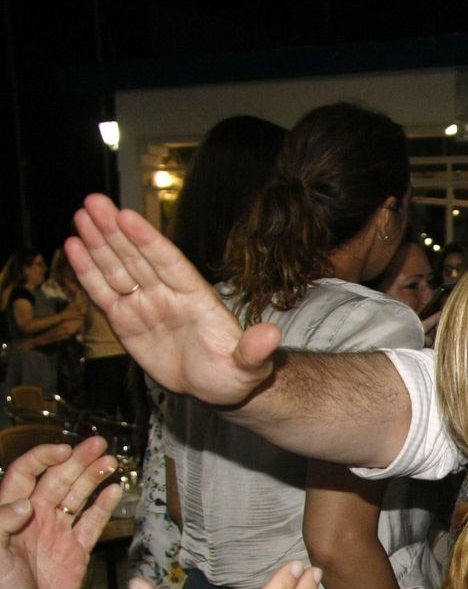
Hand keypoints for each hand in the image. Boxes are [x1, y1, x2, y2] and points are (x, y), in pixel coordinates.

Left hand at [0, 438, 120, 588]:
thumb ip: (0, 524)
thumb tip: (25, 504)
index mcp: (10, 514)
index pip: (26, 474)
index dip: (44, 458)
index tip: (64, 450)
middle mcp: (35, 520)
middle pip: (58, 480)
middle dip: (78, 460)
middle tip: (99, 444)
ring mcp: (56, 535)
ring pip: (78, 497)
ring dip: (93, 477)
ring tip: (111, 461)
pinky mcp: (75, 553)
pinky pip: (92, 523)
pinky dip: (104, 506)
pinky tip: (115, 490)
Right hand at [65, 194, 282, 405]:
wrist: (219, 388)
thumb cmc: (236, 375)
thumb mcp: (249, 367)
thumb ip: (254, 351)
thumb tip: (273, 335)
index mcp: (197, 298)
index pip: (169, 263)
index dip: (148, 240)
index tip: (127, 216)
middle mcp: (169, 295)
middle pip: (138, 257)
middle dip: (115, 230)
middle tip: (94, 201)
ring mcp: (147, 305)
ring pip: (119, 269)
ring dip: (98, 242)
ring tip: (81, 214)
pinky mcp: (128, 321)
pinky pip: (105, 293)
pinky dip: (88, 272)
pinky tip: (74, 246)